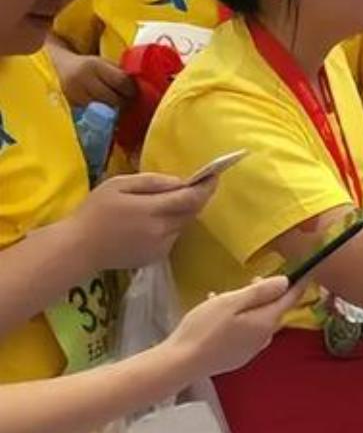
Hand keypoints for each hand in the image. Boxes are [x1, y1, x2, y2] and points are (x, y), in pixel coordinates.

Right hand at [46, 45, 135, 108]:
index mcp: (94, 65)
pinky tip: (106, 111)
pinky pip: (93, 114)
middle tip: (129, 102)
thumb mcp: (103, 63)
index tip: (135, 92)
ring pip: (104, 109)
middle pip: (113, 99)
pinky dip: (102, 114)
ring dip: (114, 110)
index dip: (131, 90)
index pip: (121, 81)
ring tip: (118, 106)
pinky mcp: (70, 106)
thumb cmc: (88, 65)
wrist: (58, 67)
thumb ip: (120, 73)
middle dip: (124, 102)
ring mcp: (74, 94)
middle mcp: (82, 79)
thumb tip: (143, 86)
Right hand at [70, 173, 215, 269]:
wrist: (78, 249)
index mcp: (153, 211)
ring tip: (162, 204)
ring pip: (182, 224)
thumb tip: (180, 182)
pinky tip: (149, 223)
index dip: (206, 186)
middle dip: (195, 198)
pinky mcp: (156, 257)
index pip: (192, 198)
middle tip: (193, 185)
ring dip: (180, 213)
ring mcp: (161, 246)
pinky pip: (172, 237)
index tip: (214, 175)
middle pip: (192, 211)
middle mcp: (162, 231)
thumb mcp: (118, 185)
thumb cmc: (94, 212)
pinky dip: (169, 226)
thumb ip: (152, 182)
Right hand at [165, 276, 302, 377]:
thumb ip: (260, 292)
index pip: (290, 299)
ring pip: (258, 321)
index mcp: (266, 322)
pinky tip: (218, 314)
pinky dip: (239, 319)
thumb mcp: (231, 302)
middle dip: (267, 294)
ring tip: (229, 296)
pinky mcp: (236, 357)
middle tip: (252, 280)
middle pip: (273, 310)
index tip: (306, 270)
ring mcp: (250, 350)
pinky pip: (245, 332)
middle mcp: (264, 338)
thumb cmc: (205, 328)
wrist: (180, 364)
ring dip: (250, 306)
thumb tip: (285, 282)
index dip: (298, 284)